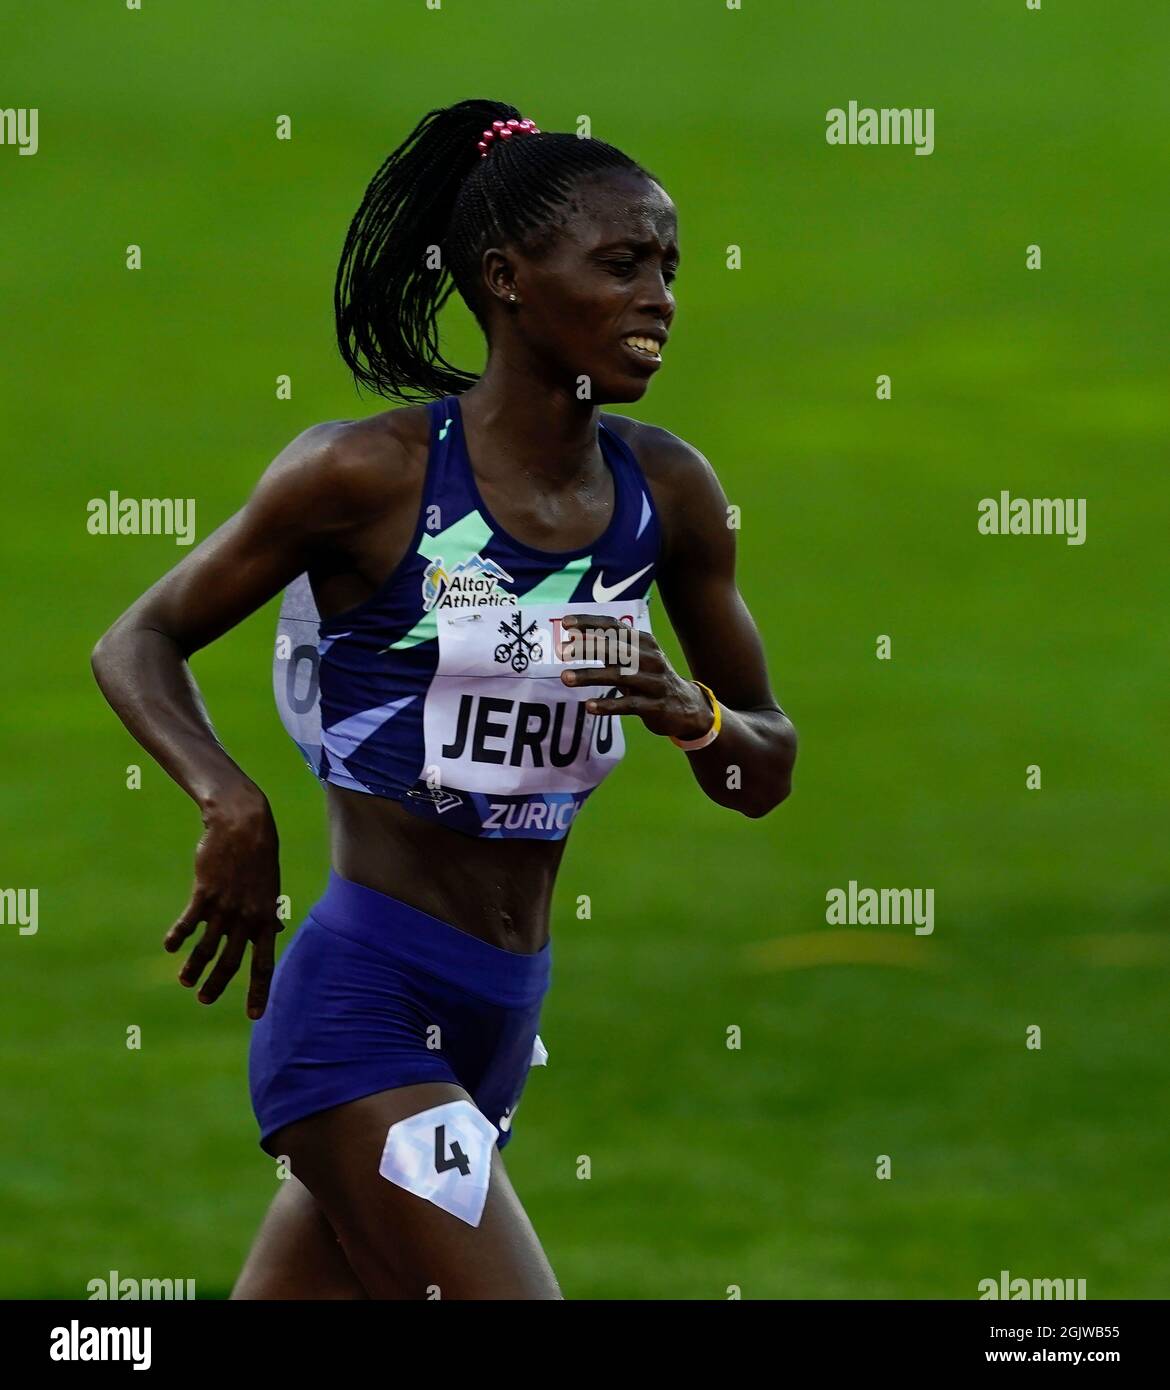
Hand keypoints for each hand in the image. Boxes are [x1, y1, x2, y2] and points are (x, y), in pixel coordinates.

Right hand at [163, 784, 282, 1018]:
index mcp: (267, 919)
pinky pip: (189, 923)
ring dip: (195, 968)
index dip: (258, 990)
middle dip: (218, 985)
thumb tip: (276, 930)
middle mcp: (247, 917)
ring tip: (186, 981)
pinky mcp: (205, 893)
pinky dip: (179, 937)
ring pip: (207, 947)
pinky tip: (171, 947)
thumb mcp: (270, 886)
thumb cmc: (259, 856)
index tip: (254, 1016)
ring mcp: (226, 907)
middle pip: (232, 962)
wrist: (244, 825)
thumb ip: (269, 912)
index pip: (264, 963)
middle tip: (205, 1000)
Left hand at [558, 614, 713, 741]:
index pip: (614, 626)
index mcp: (644, 642)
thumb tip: (574, 637)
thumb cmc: (650, 679)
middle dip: (586, 647)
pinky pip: (628, 705)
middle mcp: (650, 658)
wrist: (686, 707)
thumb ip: (610, 648)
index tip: (565, 623)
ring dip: (589, 675)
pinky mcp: (655, 705)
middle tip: (561, 651)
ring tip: (565, 678)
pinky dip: (608, 705)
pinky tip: (589, 706)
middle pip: (615, 648)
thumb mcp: (635, 659)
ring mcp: (654, 681)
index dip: (590, 623)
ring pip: (618, 676)